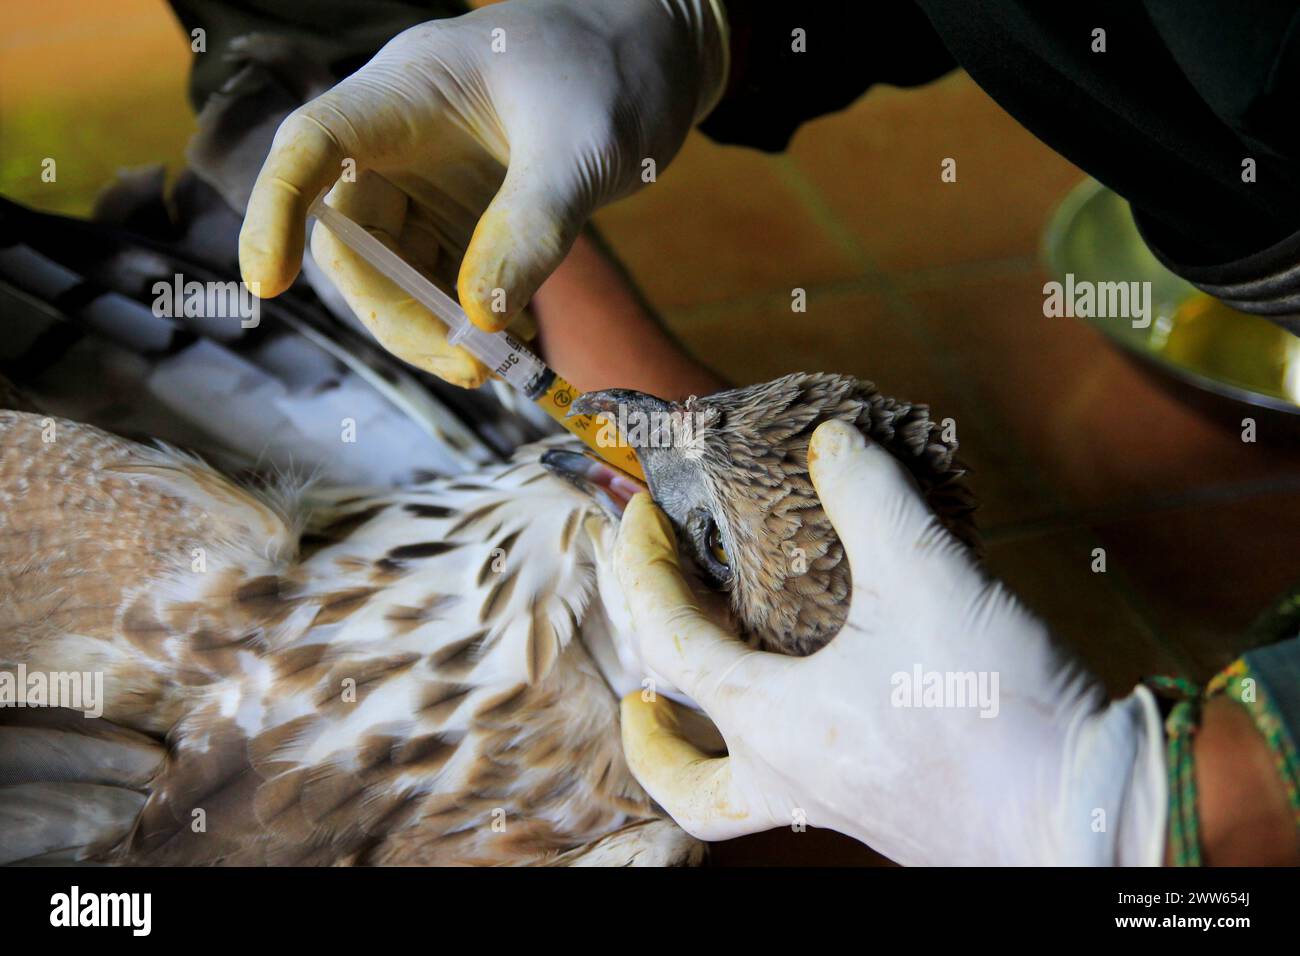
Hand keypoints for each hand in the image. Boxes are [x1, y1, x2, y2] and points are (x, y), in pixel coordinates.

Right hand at [239, 0, 728, 386]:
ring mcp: (429, 181)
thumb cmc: (615, 69)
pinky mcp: (464, 214)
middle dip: (399, 314)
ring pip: (395, 272)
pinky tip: (519, 343)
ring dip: (436, 330)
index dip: (275, 212)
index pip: (312, 146)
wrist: (659, 52)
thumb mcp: (583, 147)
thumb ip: (531, 228)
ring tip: (502, 366)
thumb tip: (481, 319)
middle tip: (472, 367)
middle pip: (353, 239)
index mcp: (405, 94)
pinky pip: (444, 279)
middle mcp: (399, 140)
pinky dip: (472, 320)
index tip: (266, 285)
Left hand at [615, 420, 1167, 864]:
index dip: (642, 570)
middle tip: (637, 661)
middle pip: (677, 766)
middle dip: (646, 705)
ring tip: (689, 710)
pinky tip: (812, 705)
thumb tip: (833, 439)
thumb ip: (870, 496)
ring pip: (725, 800)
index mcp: (771, 720)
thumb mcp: (924, 577)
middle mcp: (787, 777)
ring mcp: (833, 806)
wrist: (1088, 817)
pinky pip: (793, 789)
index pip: (669, 641)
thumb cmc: (993, 711)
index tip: (641, 516)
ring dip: (691, 754)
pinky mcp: (883, 814)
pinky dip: (769, 747)